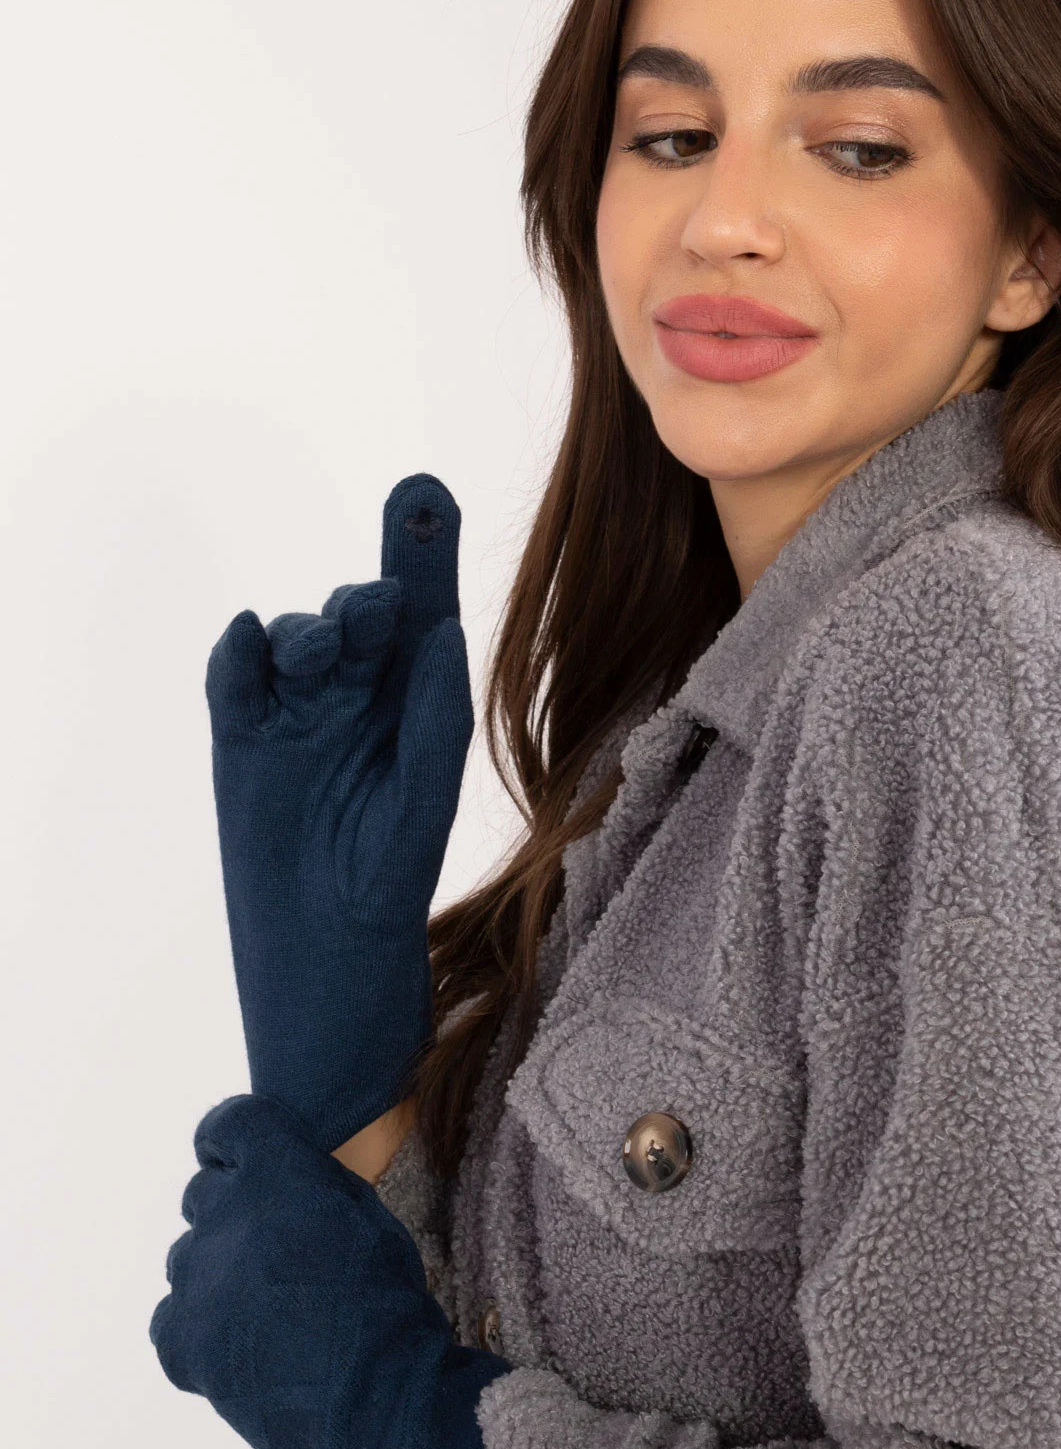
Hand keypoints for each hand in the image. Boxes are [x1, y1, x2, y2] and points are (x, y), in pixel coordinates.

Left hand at [148, 1093, 507, 1448]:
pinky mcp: (181, 1342)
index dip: (241, 1141)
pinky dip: (199, 1323)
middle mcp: (224, 1218)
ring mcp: (196, 1283)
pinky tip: (242, 1341)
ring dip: (221, 1269)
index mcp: (276, 1174)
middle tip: (278, 1247)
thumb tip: (285, 1178)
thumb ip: (314, 1185)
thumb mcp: (367, 1214)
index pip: (228, 1125)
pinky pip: (172, 1315)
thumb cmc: (390, 1302)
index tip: (254, 1160)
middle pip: (205, 1193)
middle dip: (237, 1209)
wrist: (377, 1401)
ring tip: (269, 1306)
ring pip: (189, 1256)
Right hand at [206, 475, 472, 1151]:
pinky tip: (256, 641)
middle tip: (375, 609)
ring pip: (300, 635)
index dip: (421, 549)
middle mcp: (357, 693)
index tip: (424, 488)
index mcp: (413, 698)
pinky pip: (235, 674)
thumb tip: (437, 626)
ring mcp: (294, 710)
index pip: (419, 610)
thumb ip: (432, 711)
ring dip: (314, 629)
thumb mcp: (425, 797)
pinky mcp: (240, 737)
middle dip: (367, 597)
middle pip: (358, 611)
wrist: (326, 960)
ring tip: (329, 650)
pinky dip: (242, 652)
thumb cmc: (390, 883)